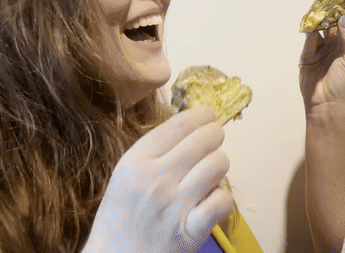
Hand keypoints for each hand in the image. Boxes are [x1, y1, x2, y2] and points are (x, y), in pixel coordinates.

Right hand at [83, 106, 232, 252]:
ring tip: (211, 173)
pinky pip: (223, 200)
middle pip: (205, 139)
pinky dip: (223, 198)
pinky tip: (212, 199)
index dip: (201, 116)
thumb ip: (154, 151)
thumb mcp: (126, 175)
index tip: (208, 116)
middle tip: (214, 141)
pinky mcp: (191, 229)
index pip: (180, 124)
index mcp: (136, 162)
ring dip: (220, 166)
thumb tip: (190, 125)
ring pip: (218, 164)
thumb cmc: (121, 217)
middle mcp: (156, 179)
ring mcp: (175, 204)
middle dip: (215, 136)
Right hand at [299, 16, 344, 113]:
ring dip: (319, 18)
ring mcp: (321, 49)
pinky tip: (311, 23)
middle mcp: (335, 45)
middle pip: (333, 23)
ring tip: (318, 6)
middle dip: (331, 11)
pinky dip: (309, 31)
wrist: (325, 103)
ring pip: (319, 29)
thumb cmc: (344, 84)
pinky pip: (309, 40)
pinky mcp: (307, 55)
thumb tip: (344, 19)